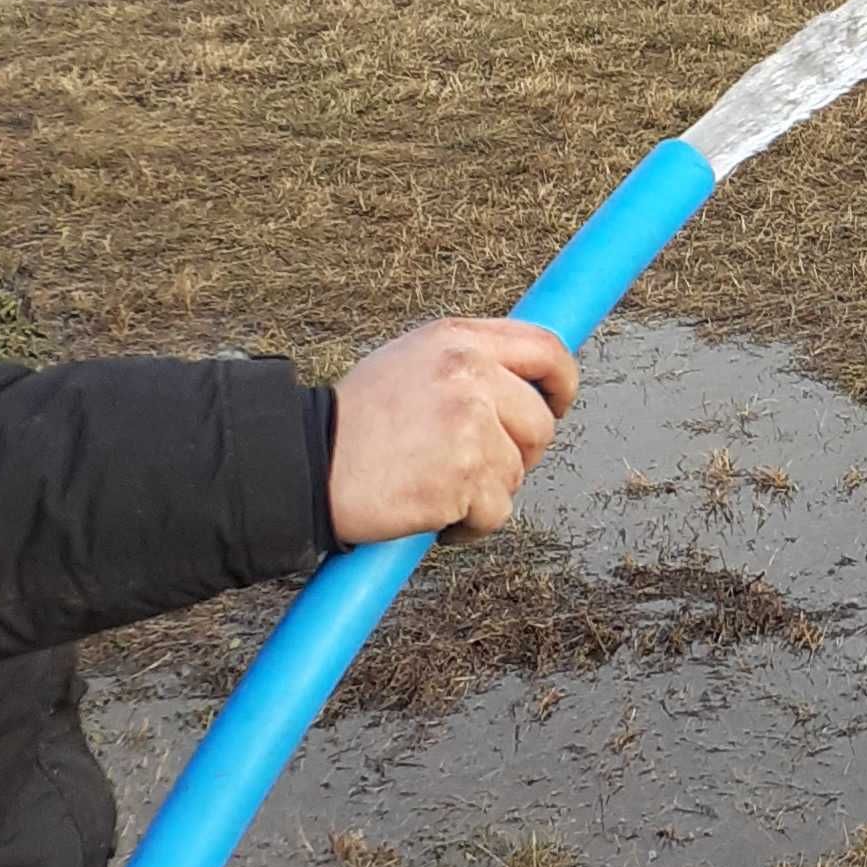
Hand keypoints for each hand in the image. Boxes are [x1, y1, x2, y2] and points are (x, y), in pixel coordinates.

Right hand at [326, 319, 578, 544]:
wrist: (304, 463)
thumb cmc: (353, 422)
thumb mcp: (411, 363)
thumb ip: (468, 366)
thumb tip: (524, 383)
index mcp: (457, 340)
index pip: (545, 349)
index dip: (562, 382)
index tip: (557, 406)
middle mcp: (469, 374)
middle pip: (540, 423)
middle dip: (517, 454)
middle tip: (472, 468)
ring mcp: (469, 425)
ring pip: (517, 472)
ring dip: (484, 492)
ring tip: (433, 486)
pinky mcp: (465, 476)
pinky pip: (496, 513)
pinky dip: (468, 526)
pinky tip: (430, 513)